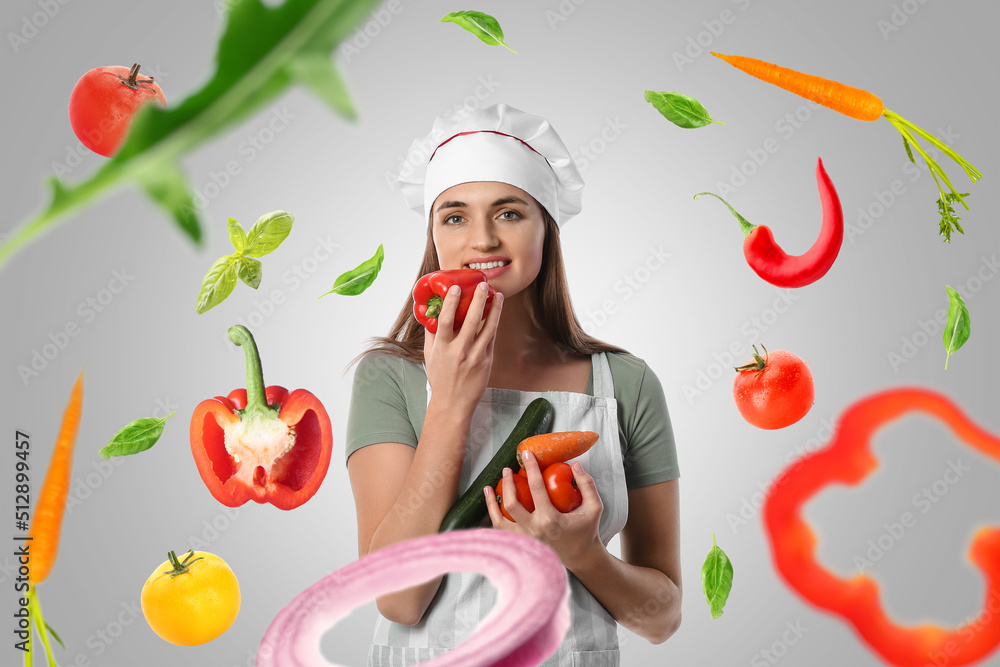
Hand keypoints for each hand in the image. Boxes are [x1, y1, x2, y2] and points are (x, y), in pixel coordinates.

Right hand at [423, 281, 502, 412]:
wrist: (453, 403)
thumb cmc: (440, 377)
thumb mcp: (430, 355)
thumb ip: (432, 334)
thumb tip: (431, 313)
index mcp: (443, 348)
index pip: (446, 321)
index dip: (450, 303)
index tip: (455, 288)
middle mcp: (459, 351)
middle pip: (470, 320)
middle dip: (477, 300)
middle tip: (482, 285)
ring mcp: (475, 356)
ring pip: (488, 327)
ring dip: (494, 309)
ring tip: (497, 295)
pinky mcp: (487, 361)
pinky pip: (492, 337)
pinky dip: (495, 322)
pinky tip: (497, 311)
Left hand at [484, 449, 604, 572]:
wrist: (580, 557)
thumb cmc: (586, 531)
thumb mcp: (594, 508)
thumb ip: (587, 485)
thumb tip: (575, 466)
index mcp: (550, 520)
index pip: (536, 488)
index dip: (531, 468)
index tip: (527, 455)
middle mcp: (534, 530)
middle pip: (512, 504)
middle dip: (507, 484)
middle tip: (507, 470)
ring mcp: (525, 539)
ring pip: (500, 520)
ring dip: (492, 502)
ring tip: (489, 487)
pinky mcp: (521, 544)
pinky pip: (501, 530)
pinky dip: (493, 516)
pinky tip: (490, 505)